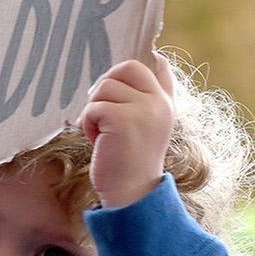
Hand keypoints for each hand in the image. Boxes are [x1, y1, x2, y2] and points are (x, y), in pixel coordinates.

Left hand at [75, 54, 175, 207]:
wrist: (132, 195)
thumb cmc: (130, 163)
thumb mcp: (144, 127)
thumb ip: (143, 100)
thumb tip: (125, 71)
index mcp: (166, 104)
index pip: (160, 66)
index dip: (145, 60)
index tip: (132, 73)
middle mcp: (160, 103)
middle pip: (127, 67)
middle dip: (107, 85)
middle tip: (102, 111)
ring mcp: (145, 109)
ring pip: (105, 87)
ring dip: (94, 110)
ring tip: (102, 134)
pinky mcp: (124, 118)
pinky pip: (94, 106)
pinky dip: (88, 124)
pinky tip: (98, 141)